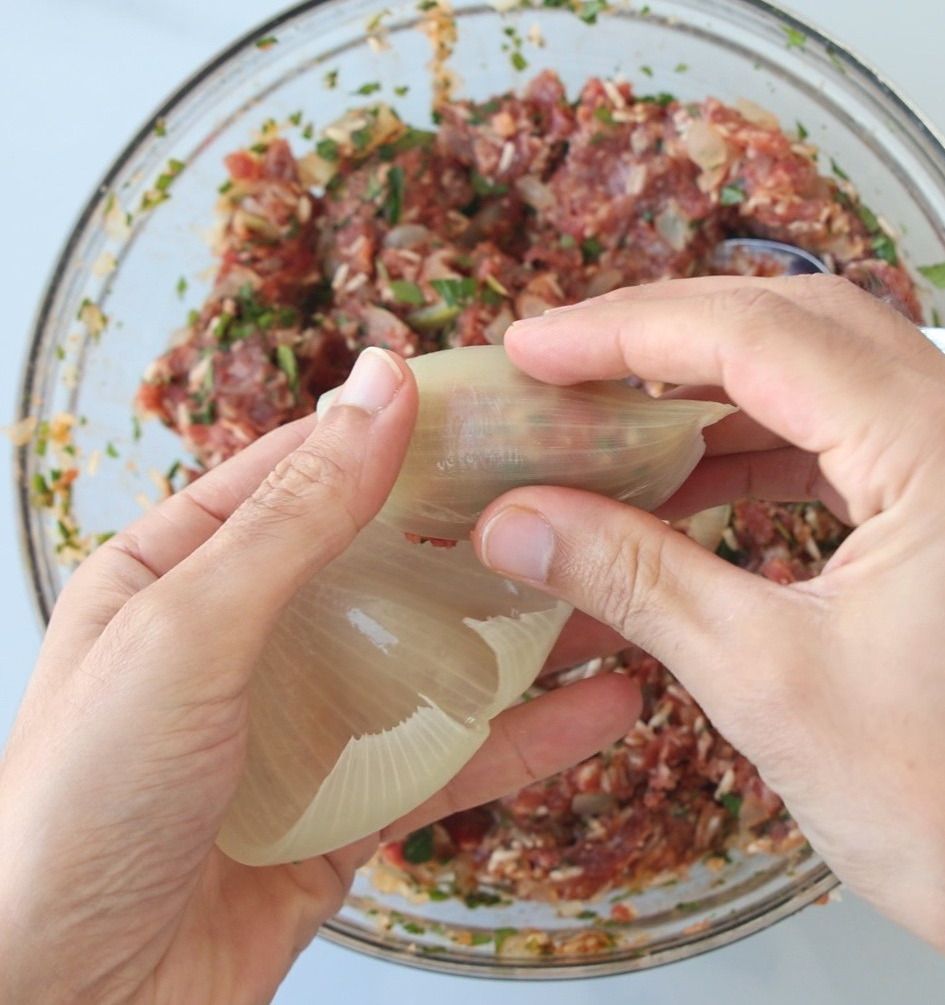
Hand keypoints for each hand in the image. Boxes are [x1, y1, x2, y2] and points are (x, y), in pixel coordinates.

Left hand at [0, 348, 639, 1004]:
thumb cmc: (75, 812)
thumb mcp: (188, 633)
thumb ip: (294, 515)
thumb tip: (379, 386)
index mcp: (186, 567)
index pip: (309, 468)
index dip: (401, 431)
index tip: (496, 405)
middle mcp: (252, 633)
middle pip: (390, 558)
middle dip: (481, 527)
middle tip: (582, 489)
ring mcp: (307, 720)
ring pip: (434, 654)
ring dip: (524, 629)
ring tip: (616, 589)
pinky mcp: (352, 802)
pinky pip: (452, 756)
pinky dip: (527, 735)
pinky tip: (599, 709)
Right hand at [473, 276, 944, 1002]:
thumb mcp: (766, 682)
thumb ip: (634, 579)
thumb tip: (522, 524)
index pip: (762, 338)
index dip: (628, 333)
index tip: (542, 349)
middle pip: (801, 324)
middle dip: (670, 334)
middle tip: (571, 361)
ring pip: (831, 371)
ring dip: (716, 385)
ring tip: (619, 416)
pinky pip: (857, 435)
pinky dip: (766, 439)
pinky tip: (700, 474)